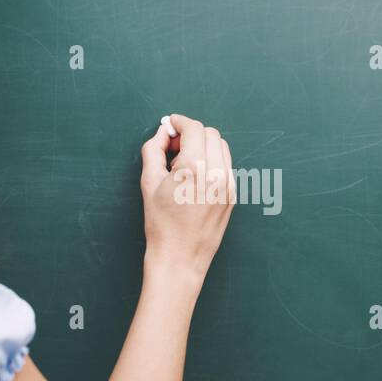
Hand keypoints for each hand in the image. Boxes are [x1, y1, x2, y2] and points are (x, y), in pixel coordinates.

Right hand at [139, 113, 234, 283]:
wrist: (180, 257)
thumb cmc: (161, 223)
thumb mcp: (149, 182)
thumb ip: (154, 149)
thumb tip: (162, 132)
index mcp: (195, 168)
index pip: (194, 129)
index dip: (179, 123)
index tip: (169, 126)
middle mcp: (217, 173)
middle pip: (210, 134)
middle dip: (191, 133)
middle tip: (173, 146)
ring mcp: (229, 185)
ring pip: (221, 148)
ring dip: (203, 146)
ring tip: (184, 164)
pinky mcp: (233, 195)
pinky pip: (225, 166)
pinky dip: (211, 162)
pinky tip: (195, 178)